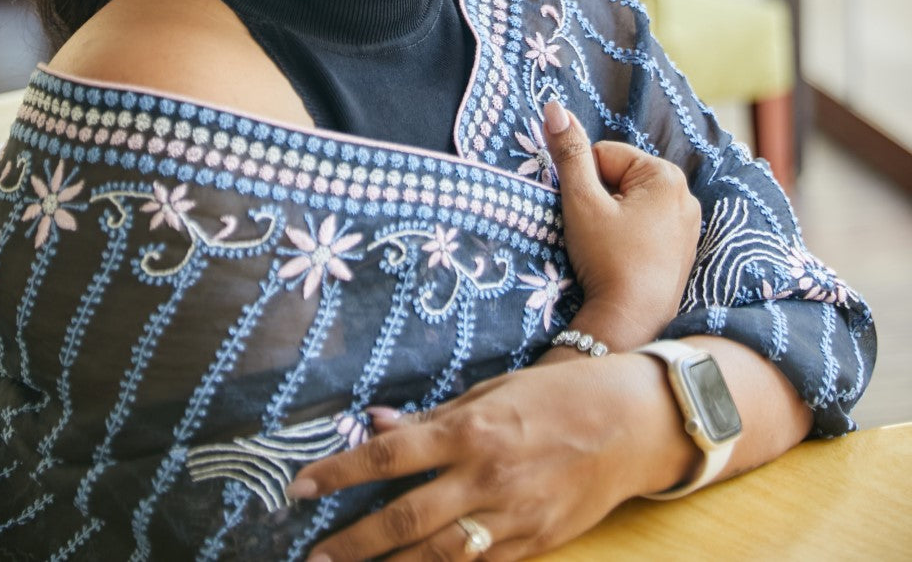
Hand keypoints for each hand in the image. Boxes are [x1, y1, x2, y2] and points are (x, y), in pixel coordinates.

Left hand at [288, 354, 688, 561]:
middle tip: (314, 555)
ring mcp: (513, 517)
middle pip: (404, 520)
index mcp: (472, 428)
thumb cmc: (560, 394)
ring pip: (438, 557)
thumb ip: (435, 413)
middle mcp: (487, 476)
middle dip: (353, 542)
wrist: (633, 423)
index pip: (390, 456)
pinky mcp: (536, 545)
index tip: (300, 488)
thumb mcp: (494, 389)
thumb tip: (377, 423)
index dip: (339, 473)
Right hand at [541, 100, 700, 348]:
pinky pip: (647, 225)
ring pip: (632, 203)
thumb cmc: (608, 259)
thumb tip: (554, 108)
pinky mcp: (684, 250)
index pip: (605, 155)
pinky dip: (630, 236)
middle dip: (602, 200)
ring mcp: (688, 225)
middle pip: (621, 177)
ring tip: (611, 249)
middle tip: (599, 234)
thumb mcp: (582, 202)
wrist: (631, 323)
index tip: (589, 215)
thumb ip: (569, 152)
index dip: (585, 183)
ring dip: (614, 218)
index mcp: (666, 176)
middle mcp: (686, 195)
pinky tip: (625, 259)